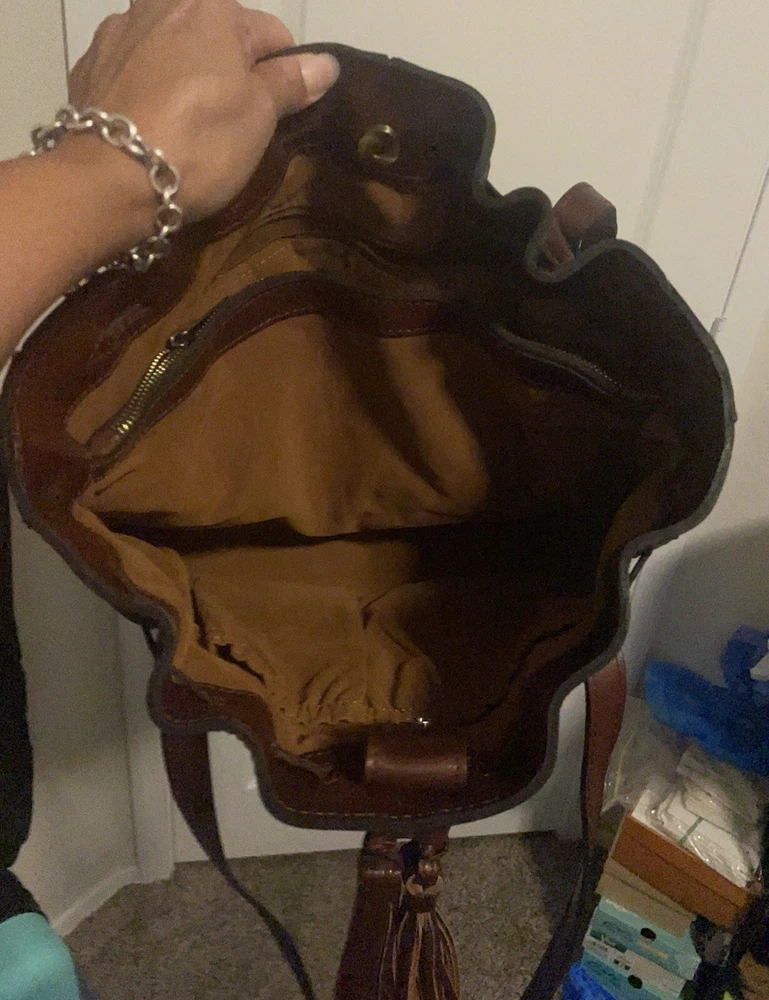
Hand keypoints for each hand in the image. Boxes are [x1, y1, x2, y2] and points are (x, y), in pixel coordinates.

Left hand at [67, 0, 338, 221]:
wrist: (110, 180)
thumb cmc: (200, 142)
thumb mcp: (259, 116)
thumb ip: (290, 83)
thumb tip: (325, 63)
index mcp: (211, 5)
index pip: (270, 34)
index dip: (284, 77)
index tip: (279, 116)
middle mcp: (160, 2)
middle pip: (216, 39)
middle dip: (229, 74)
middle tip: (233, 128)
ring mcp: (117, 32)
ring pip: (172, 53)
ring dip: (185, 78)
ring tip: (187, 130)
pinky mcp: (89, 68)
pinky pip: (134, 73)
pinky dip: (147, 93)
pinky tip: (151, 129)